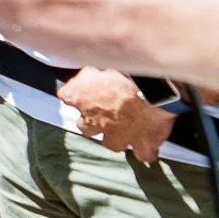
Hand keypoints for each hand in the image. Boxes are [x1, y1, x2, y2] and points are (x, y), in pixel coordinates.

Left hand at [55, 66, 176, 162]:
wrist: (151, 90)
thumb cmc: (123, 71)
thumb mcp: (99, 62)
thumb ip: (88, 68)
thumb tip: (85, 67)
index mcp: (82, 99)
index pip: (67, 96)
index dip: (76, 93)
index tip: (81, 90)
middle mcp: (96, 123)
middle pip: (86, 128)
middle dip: (92, 122)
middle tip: (102, 114)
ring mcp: (119, 137)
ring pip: (112, 144)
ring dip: (117, 138)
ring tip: (125, 131)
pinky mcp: (143, 144)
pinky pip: (144, 154)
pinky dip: (145, 151)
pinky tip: (148, 147)